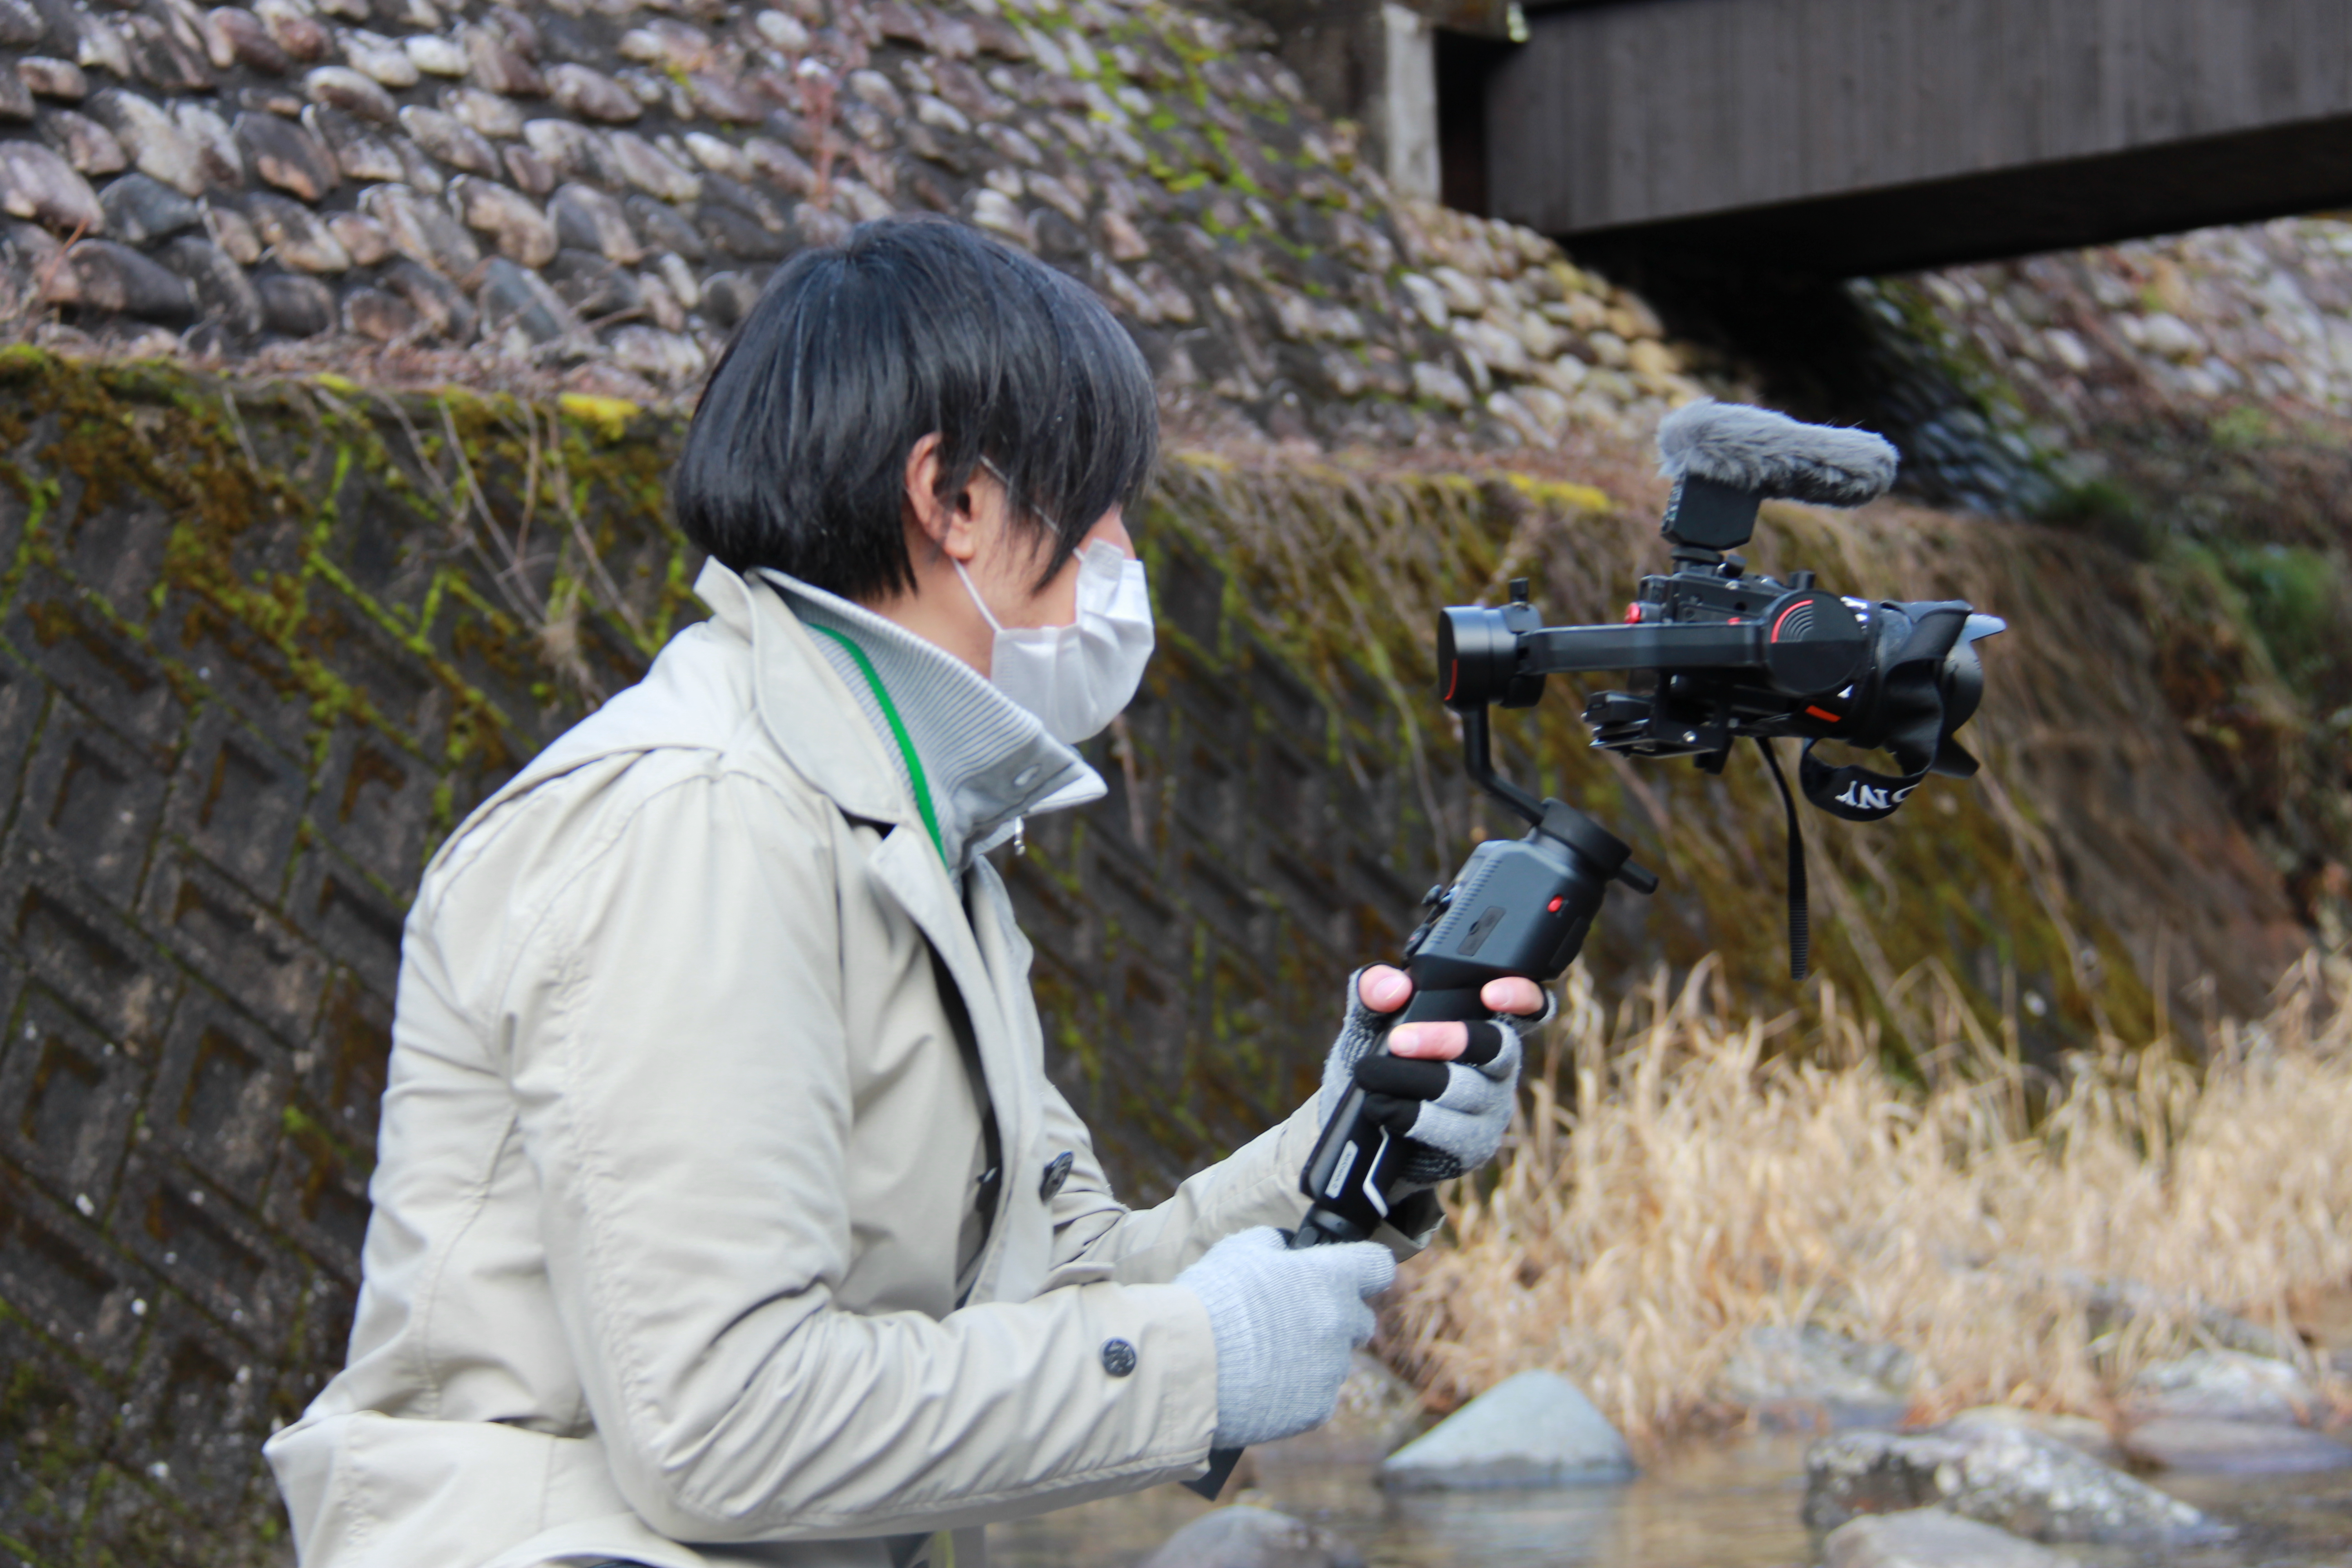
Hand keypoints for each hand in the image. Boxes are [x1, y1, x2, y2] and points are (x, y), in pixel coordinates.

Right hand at [1173, 1227, 1395, 1448]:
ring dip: (1312, 1357)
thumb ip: (1273, 1244)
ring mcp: (1331, 1370)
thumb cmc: (1211, 1299)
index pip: (1378, 1266)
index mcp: (1330, 1277)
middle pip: (1361, 1320)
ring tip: (1265, 1357)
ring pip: (1335, 1361)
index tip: (1349, 1274)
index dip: (1364, 1269)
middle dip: (1336, 1318)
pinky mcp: (1316, 1410)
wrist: (1187, 1366)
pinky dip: (1297, 1391)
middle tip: (1295, 1320)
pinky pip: (1317, 1397)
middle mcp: (1341, 1324)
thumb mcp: (1239, 1249)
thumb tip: (1282, 1249)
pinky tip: (1262, 1385)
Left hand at [1317, 966, 1545, 1185]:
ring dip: (1413, 1080)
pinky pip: (1451, 1129)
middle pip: (1497, 1046)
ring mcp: (1492, 1107)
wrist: (1362, 1123)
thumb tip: (1395, 987)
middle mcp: (1500, 1065)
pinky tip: (1381, 1107)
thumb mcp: (1370, 1019)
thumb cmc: (1381, 1060)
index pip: (1529, 1007)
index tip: (1490, 994)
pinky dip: (1410, 1116)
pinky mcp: (1474, 1144)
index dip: (1522, 996)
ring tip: (1370, 1074)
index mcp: (1485, 1023)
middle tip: (1398, 1040)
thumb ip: (1375, 989)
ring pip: (1467, 1089)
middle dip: (1447, 1040)